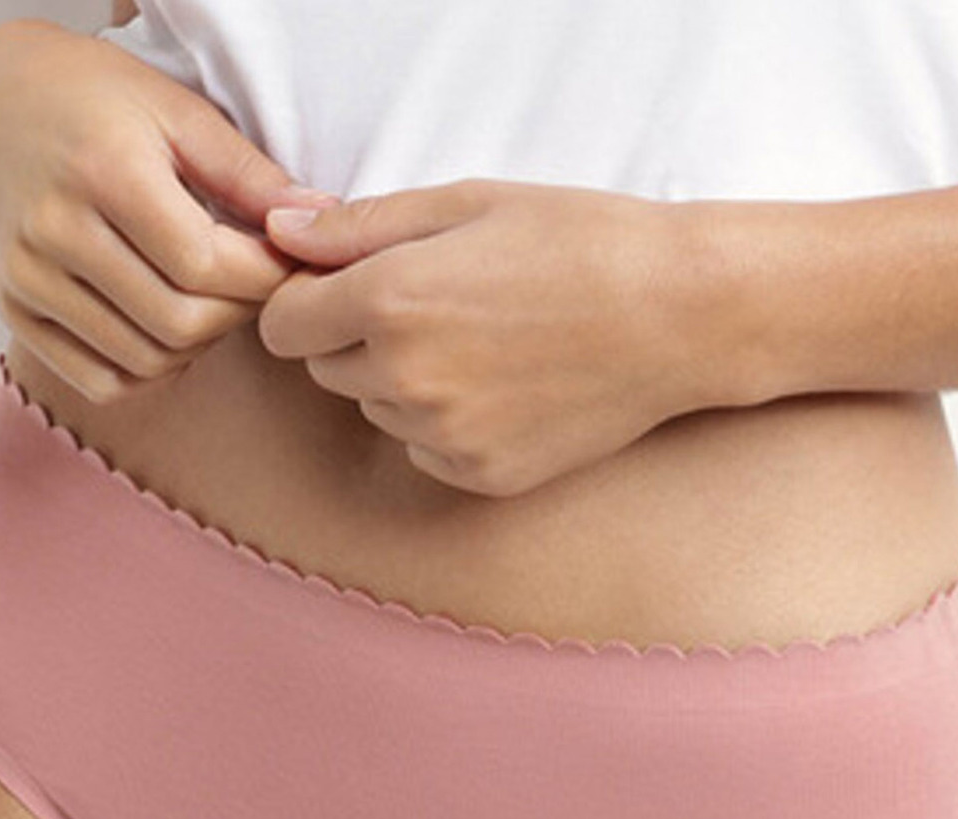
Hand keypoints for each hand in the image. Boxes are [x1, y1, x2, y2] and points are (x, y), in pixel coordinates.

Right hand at [0, 20, 338, 401]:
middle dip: (236, 315)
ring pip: (145, 359)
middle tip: (254, 289)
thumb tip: (313, 220)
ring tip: (211, 303)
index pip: (205, 265)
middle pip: (178, 322)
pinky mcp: (16, 311)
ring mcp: (29, 278)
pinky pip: (101, 380)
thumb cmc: (92, 98)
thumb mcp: (176, 110)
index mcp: (103, 173)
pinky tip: (165, 331)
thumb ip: (245, 172)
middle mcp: (55, 231)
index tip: (289, 267)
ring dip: (197, 346)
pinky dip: (148, 370)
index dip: (262, 279)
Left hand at [258, 177, 725, 494]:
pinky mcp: (478, 476)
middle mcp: (404, 379)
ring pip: (377, 410)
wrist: (679, 315)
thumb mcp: (466, 203)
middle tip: (438, 302)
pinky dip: (445, 423)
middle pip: (325, 368)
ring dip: (403, 380)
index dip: (309, 298)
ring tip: (483, 341)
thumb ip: (359, 224)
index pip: (283, 324)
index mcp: (389, 300)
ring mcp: (442, 437)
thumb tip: (278, 230)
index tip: (350, 282)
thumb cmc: (578, 240)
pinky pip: (423, 450)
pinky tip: (505, 385)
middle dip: (356, 337)